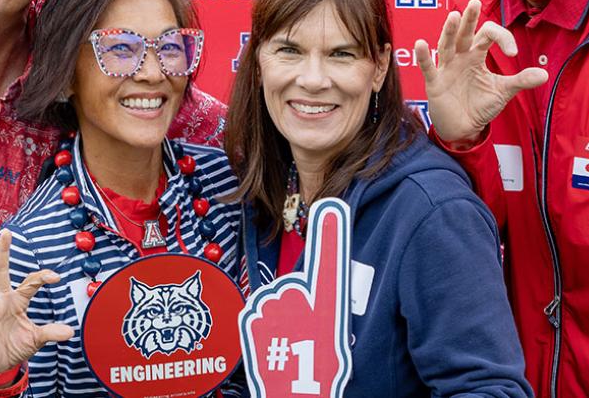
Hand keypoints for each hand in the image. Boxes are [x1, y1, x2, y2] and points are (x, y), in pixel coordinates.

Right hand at [0, 231, 73, 376]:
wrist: (0, 365)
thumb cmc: (16, 346)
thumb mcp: (36, 339)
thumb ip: (51, 332)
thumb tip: (71, 332)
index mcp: (18, 300)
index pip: (30, 282)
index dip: (42, 277)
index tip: (55, 277)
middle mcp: (2, 299)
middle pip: (2, 271)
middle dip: (4, 252)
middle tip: (6, 233)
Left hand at [241, 202, 350, 396]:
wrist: (296, 394)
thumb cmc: (318, 370)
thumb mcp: (334, 334)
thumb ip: (332, 306)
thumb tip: (334, 292)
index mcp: (324, 302)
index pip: (331, 262)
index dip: (333, 234)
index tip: (335, 208)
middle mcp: (297, 300)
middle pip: (295, 288)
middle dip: (298, 304)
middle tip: (306, 331)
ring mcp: (272, 309)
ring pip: (275, 301)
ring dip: (280, 316)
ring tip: (291, 342)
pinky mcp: (252, 321)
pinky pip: (258, 315)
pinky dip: (264, 326)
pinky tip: (275, 344)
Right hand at [413, 0, 548, 143]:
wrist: (464, 128)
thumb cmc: (480, 105)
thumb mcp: (503, 91)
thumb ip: (521, 80)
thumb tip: (545, 74)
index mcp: (476, 54)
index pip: (488, 35)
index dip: (502, 38)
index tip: (512, 53)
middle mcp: (460, 57)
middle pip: (464, 33)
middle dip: (469, 18)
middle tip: (474, 2)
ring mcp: (446, 68)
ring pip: (446, 45)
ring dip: (449, 31)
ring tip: (453, 17)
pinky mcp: (435, 83)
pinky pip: (428, 67)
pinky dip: (423, 57)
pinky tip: (421, 44)